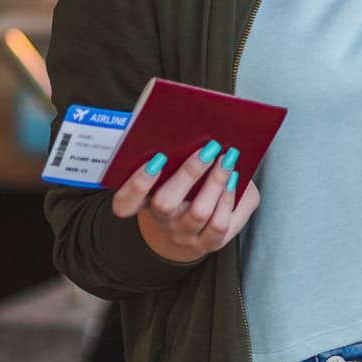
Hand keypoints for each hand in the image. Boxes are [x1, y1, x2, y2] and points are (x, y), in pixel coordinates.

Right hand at [110, 140, 260, 262]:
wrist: (192, 231)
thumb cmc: (185, 189)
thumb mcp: (174, 171)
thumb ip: (177, 148)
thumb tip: (199, 117)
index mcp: (144, 202)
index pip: (126, 202)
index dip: (137, 183)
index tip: (155, 160)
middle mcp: (161, 221)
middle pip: (165, 203)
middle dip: (189, 173)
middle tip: (208, 148)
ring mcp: (184, 235)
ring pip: (198, 213)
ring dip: (216, 182)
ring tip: (228, 159)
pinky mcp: (209, 243)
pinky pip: (219, 225)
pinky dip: (229, 198)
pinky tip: (235, 179)